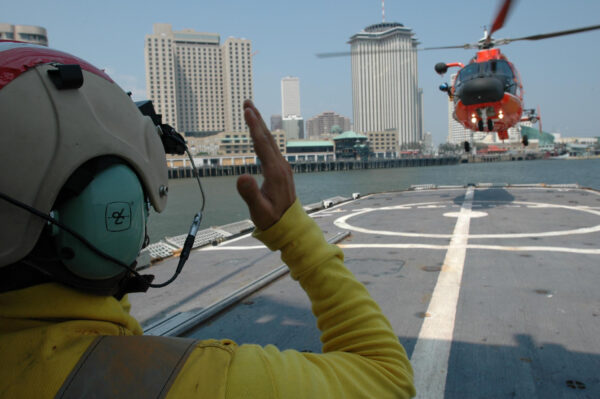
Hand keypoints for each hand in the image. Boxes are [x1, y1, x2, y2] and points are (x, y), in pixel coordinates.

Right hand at [237, 100, 295, 229]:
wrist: (290, 227)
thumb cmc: (273, 220)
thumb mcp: (259, 211)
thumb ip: (250, 195)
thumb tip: (241, 177)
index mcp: (275, 173)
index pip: (263, 144)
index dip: (254, 127)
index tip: (247, 111)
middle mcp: (281, 166)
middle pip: (268, 137)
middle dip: (257, 119)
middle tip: (247, 103)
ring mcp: (282, 167)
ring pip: (270, 141)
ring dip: (260, 125)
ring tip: (250, 111)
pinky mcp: (281, 170)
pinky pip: (271, 148)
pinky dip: (262, 135)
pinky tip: (258, 133)